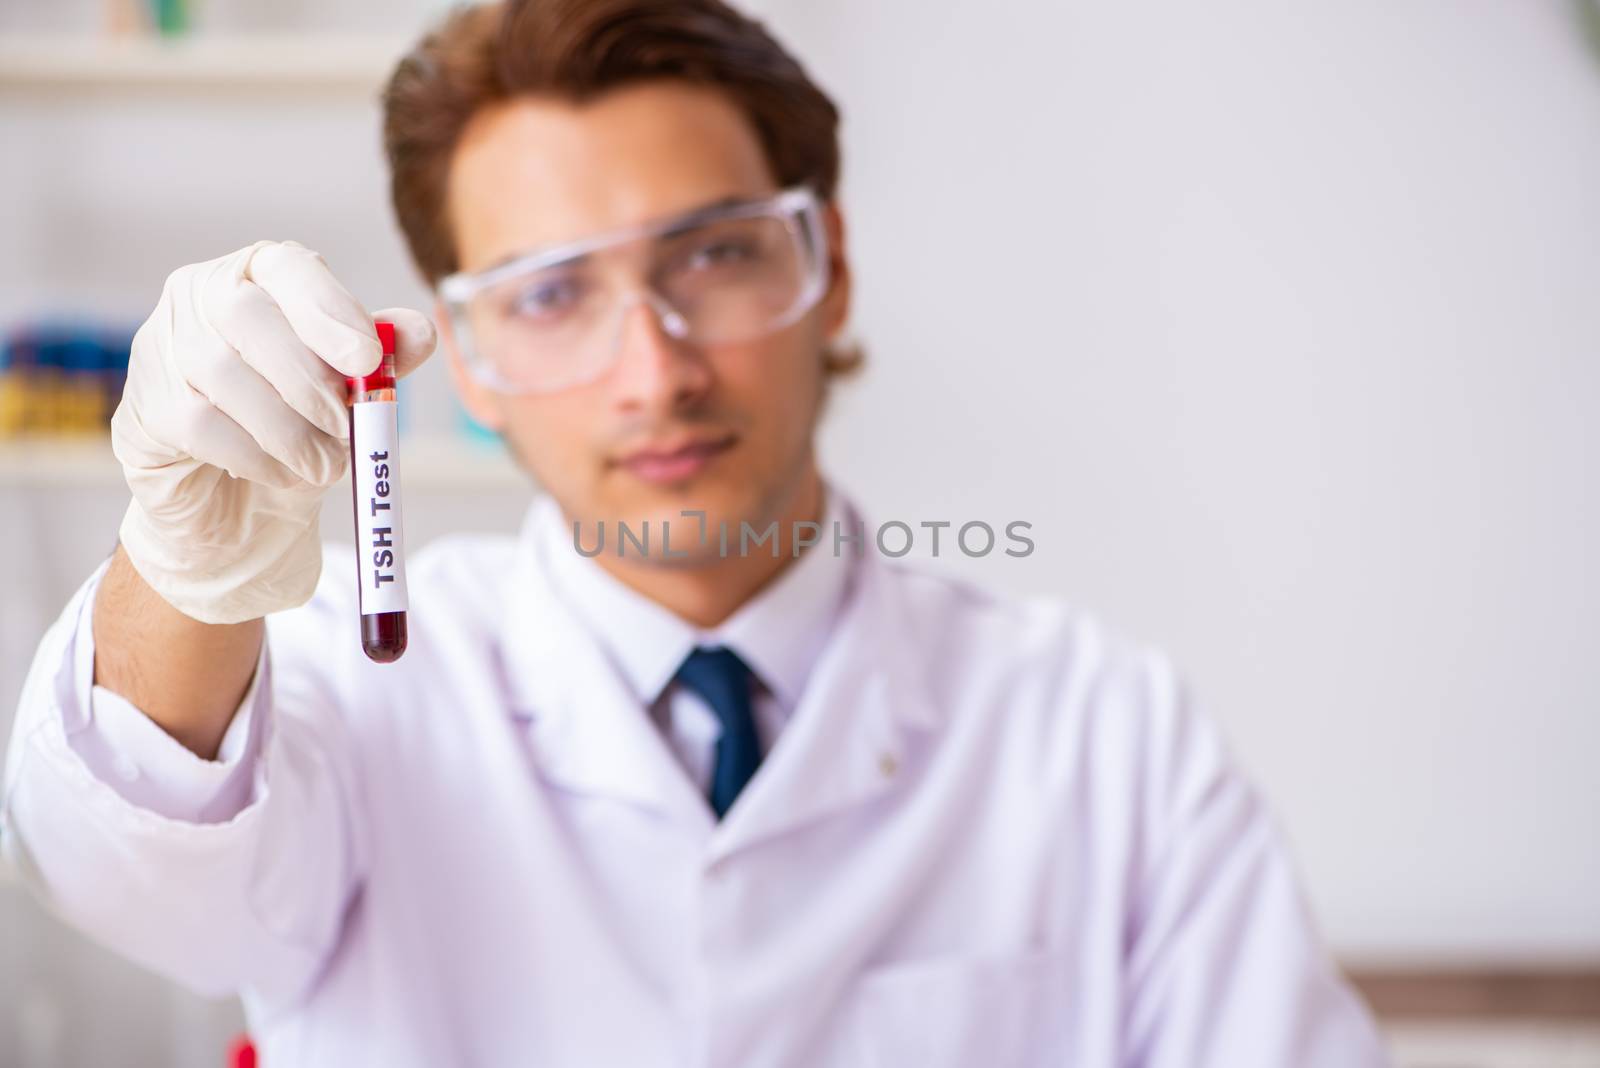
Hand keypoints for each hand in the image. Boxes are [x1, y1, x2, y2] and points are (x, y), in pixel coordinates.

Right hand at [111, 240, 434, 623]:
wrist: (234, 506)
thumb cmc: (294, 429)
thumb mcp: (346, 394)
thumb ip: (379, 361)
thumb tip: (419, 333)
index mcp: (257, 275)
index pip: (287, 266)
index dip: (329, 309)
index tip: (367, 359)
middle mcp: (199, 296)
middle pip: (248, 316)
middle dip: (309, 379)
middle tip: (348, 429)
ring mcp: (162, 347)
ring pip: (225, 374)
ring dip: (290, 429)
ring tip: (326, 464)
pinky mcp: (145, 406)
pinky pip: (201, 424)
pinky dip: (256, 456)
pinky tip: (281, 473)